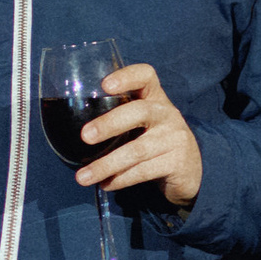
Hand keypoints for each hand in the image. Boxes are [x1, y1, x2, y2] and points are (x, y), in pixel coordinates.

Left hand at [75, 62, 202, 209]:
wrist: (190, 171)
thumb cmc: (154, 140)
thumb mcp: (141, 124)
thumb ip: (118, 119)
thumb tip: (70, 130)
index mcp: (155, 98)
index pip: (146, 76)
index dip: (126, 77)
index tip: (104, 85)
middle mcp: (167, 113)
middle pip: (139, 112)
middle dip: (109, 124)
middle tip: (85, 137)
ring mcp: (175, 138)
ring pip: (137, 150)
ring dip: (106, 164)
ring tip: (83, 177)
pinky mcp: (178, 162)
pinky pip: (144, 171)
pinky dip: (121, 180)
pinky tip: (106, 184)